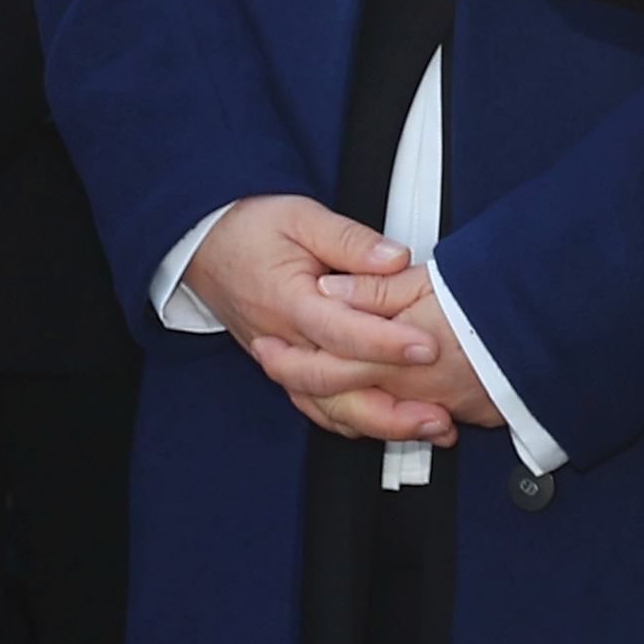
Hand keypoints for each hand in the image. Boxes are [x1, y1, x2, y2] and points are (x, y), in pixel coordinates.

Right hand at [179, 195, 498, 447]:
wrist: (203, 246)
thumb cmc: (250, 229)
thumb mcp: (302, 216)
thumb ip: (350, 239)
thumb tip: (394, 258)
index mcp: (286, 300)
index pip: (339, 331)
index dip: (385, 343)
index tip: (426, 346)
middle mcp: (281, 340)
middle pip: (334, 387)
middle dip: (390, 405)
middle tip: (439, 411)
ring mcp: (282, 361)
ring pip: (327, 409)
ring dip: (380, 424)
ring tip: (430, 427)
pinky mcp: (286, 370)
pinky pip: (319, 409)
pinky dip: (356, 424)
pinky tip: (394, 426)